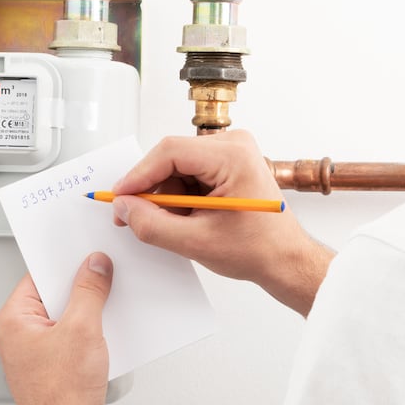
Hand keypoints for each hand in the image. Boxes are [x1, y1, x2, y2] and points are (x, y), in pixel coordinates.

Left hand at [0, 253, 112, 404]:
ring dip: (88, 315)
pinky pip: (73, 340)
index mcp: (12, 322)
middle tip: (101, 282)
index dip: (64, 266)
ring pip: (66, 320)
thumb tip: (94, 267)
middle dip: (79, 291)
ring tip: (105, 315)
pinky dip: (90, 335)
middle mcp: (19, 338)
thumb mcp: (83, 328)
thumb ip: (89, 290)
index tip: (86, 257)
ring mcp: (36, 355)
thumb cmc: (62, 397)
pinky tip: (105, 337)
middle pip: (53, 298)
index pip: (37, 278)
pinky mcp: (54, 369)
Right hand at [111, 130, 332, 315]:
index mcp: (233, 155)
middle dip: (153, 190)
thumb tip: (123, 207)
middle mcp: (234, 145)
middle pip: (172, 158)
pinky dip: (180, 197)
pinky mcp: (229, 164)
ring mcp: (233, 153)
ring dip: (168, 197)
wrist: (285, 259)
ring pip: (178, 168)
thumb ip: (152, 224)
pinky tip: (187, 219)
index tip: (119, 197)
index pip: (170, 152)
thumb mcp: (196, 241)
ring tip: (177, 226)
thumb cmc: (258, 249)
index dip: (138, 176)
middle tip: (135, 217)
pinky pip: (190, 174)